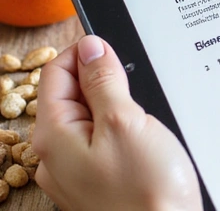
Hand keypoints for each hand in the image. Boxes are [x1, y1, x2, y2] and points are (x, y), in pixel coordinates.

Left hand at [34, 35, 202, 210]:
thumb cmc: (146, 191)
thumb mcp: (125, 121)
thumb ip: (104, 81)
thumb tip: (91, 48)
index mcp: (54, 136)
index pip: (57, 73)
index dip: (85, 51)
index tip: (114, 45)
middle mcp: (59, 155)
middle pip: (72, 94)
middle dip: (105, 79)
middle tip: (137, 84)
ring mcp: (79, 170)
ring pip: (92, 117)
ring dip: (118, 104)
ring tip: (145, 113)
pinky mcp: (101, 180)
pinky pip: (105, 141)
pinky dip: (125, 128)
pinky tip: (147, 136)